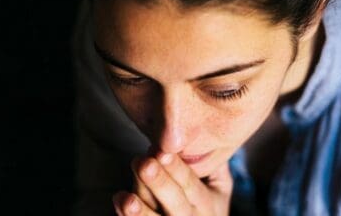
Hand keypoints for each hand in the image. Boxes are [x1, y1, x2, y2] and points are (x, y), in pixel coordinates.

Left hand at [112, 152, 232, 215]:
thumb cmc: (208, 205)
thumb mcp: (220, 186)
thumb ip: (214, 163)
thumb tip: (208, 132)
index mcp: (207, 202)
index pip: (191, 184)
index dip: (177, 168)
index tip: (163, 151)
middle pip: (175, 202)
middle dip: (159, 183)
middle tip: (145, 164)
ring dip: (140, 210)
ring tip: (125, 198)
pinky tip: (120, 203)